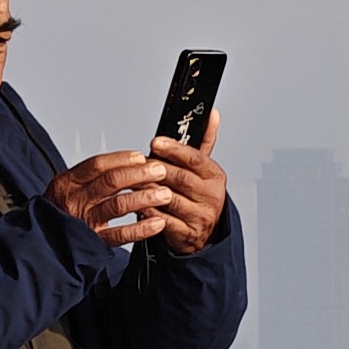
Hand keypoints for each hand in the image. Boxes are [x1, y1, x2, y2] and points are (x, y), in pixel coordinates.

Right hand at [47, 150, 171, 244]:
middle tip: (160, 171)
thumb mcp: (68, 188)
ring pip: (118, 206)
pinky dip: (141, 228)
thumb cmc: (61, 211)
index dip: (121, 159)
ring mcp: (84, 221)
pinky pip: (121, 235)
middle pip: (110, 182)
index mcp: (67, 183)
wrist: (45, 243)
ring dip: (144, 198)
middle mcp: (75, 200)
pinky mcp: (94, 242)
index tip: (140, 157)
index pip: (97, 165)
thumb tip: (129, 164)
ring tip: (164, 194)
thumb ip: (92, 177)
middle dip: (139, 174)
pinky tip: (157, 222)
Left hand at [148, 109, 227, 255]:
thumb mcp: (204, 169)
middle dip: (157, 170)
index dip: (174, 149)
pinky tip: (138, 204)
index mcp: (215, 176)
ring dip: (149, 190)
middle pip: (180, 178)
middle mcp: (211, 196)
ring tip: (133, 182)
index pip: (195, 158)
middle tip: (138, 163)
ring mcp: (200, 216)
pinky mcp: (187, 234)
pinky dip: (149, 212)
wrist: (204, 233)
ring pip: (170, 199)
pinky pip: (163, 221)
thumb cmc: (198, 196)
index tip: (156, 142)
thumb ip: (204, 141)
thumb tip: (211, 114)